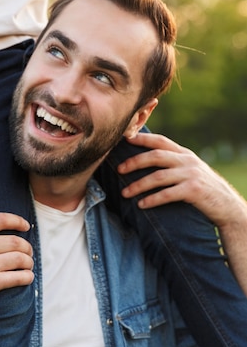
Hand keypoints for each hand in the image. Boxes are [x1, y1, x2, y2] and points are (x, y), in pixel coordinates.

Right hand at [0, 193, 33, 323]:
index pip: (0, 220)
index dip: (17, 220)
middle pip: (14, 241)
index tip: (25, 225)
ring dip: (28, 262)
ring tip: (28, 264)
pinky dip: (26, 277)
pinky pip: (16, 278)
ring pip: (19, 259)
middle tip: (28, 251)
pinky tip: (26, 277)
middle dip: (26, 246)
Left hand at [117, 132, 245, 227]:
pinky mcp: (194, 190)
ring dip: (138, 185)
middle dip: (134, 162)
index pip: (160, 141)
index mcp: (185, 154)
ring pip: (158, 176)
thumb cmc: (204, 191)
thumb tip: (147, 160)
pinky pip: (167, 194)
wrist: (228, 207)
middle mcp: (188, 161)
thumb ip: (174, 164)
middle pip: (155, 156)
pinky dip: (152, 199)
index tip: (124, 139)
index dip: (142, 139)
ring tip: (125, 193)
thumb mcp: (191, 171)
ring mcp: (191, 175)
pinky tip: (141, 205)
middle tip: (119, 170)